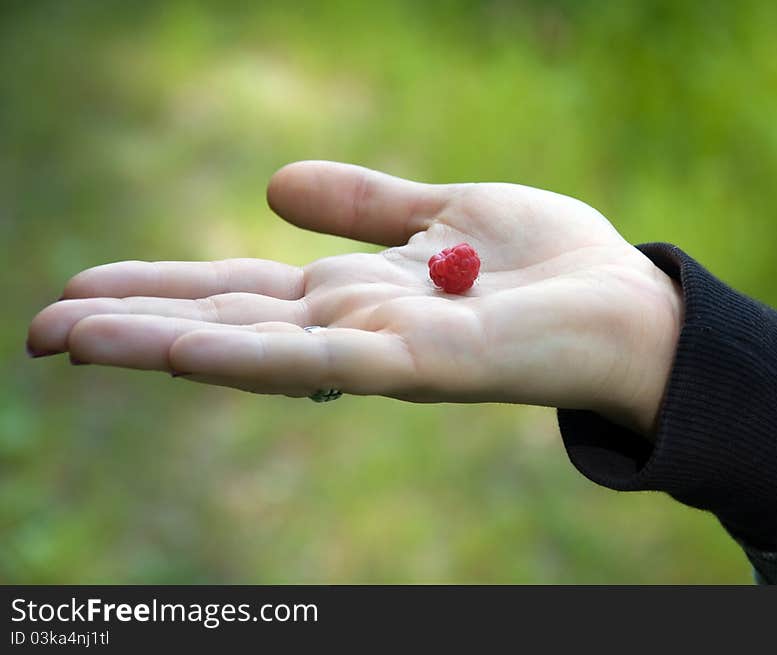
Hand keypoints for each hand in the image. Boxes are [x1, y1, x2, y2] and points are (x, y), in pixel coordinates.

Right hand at [27, 161, 682, 435]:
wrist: (628, 305)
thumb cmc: (548, 263)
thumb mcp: (443, 213)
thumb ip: (363, 207)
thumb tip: (271, 186)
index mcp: (355, 293)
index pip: (237, 291)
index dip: (160, 290)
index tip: (84, 286)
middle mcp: (353, 329)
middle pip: (224, 324)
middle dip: (132, 325)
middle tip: (37, 330)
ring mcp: (381, 354)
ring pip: (250, 349)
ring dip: (157, 345)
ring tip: (67, 338)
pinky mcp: (420, 367)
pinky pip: (321, 359)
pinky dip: (246, 354)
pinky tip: (178, 348)